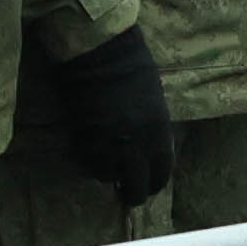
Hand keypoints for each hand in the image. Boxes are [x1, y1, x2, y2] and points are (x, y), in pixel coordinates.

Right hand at [30, 27, 177, 205]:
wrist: (99, 52)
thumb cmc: (131, 67)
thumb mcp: (154, 103)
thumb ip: (153, 131)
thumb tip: (145, 152)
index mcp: (160, 135)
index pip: (162, 173)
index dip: (154, 181)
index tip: (148, 183)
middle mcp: (137, 147)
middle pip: (137, 188)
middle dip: (133, 193)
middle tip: (126, 191)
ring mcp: (109, 146)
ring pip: (108, 177)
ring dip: (108, 172)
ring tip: (105, 158)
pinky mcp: (84, 141)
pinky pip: (88, 164)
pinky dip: (90, 162)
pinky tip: (90, 147)